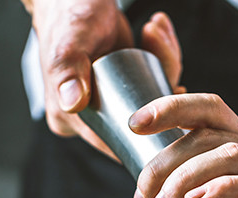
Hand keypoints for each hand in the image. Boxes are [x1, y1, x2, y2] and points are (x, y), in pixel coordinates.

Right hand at [30, 0, 183, 154]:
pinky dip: (161, 58)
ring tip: (154, 31)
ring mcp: (107, 101)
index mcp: (70, 119)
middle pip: (139, 122)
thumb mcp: (69, 43)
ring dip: (165, 66)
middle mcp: (89, 116)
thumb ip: (68, 70)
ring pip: (150, 101)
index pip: (114, 143)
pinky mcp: (122, 85)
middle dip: (162, 91)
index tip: (171, 105)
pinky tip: (157, 32)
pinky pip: (151, 83)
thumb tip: (72, 104)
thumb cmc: (67, 14)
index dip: (148, 135)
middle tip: (164, 54)